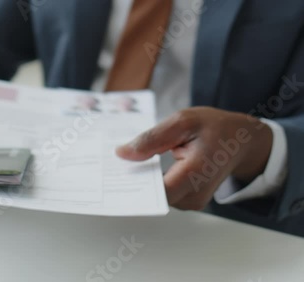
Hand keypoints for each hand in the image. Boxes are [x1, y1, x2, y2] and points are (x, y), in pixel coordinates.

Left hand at [116, 107, 272, 209]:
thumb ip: (151, 139)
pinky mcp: (190, 201)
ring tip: (132, 163)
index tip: (114, 173)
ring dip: (144, 181)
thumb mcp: (182, 121)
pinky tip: (145, 169)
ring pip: (157, 198)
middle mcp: (196, 194)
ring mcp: (194, 201)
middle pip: (154, 197)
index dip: (134, 184)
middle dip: (134, 181)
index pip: (157, 192)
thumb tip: (122, 154)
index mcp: (195, 172)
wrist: (241, 141)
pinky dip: (154, 183)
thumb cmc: (214, 128)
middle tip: (115, 166)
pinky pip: (165, 195)